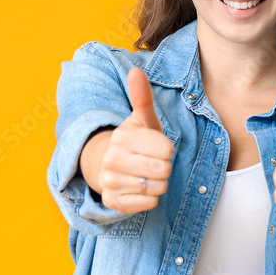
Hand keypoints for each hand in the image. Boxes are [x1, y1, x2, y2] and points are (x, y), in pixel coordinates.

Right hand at [98, 67, 174, 211]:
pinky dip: (150, 198)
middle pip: (163, 170)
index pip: (166, 149)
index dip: (167, 149)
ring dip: (158, 183)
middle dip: (164, 167)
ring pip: (157, 188)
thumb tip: (136, 71)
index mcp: (123, 136)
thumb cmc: (136, 141)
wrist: (107, 166)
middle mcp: (112, 159)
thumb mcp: (142, 119)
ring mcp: (110, 181)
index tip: (158, 147)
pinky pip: (148, 203)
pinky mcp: (112, 201)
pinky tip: (139, 188)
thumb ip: (142, 97)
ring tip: (145, 174)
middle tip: (153, 162)